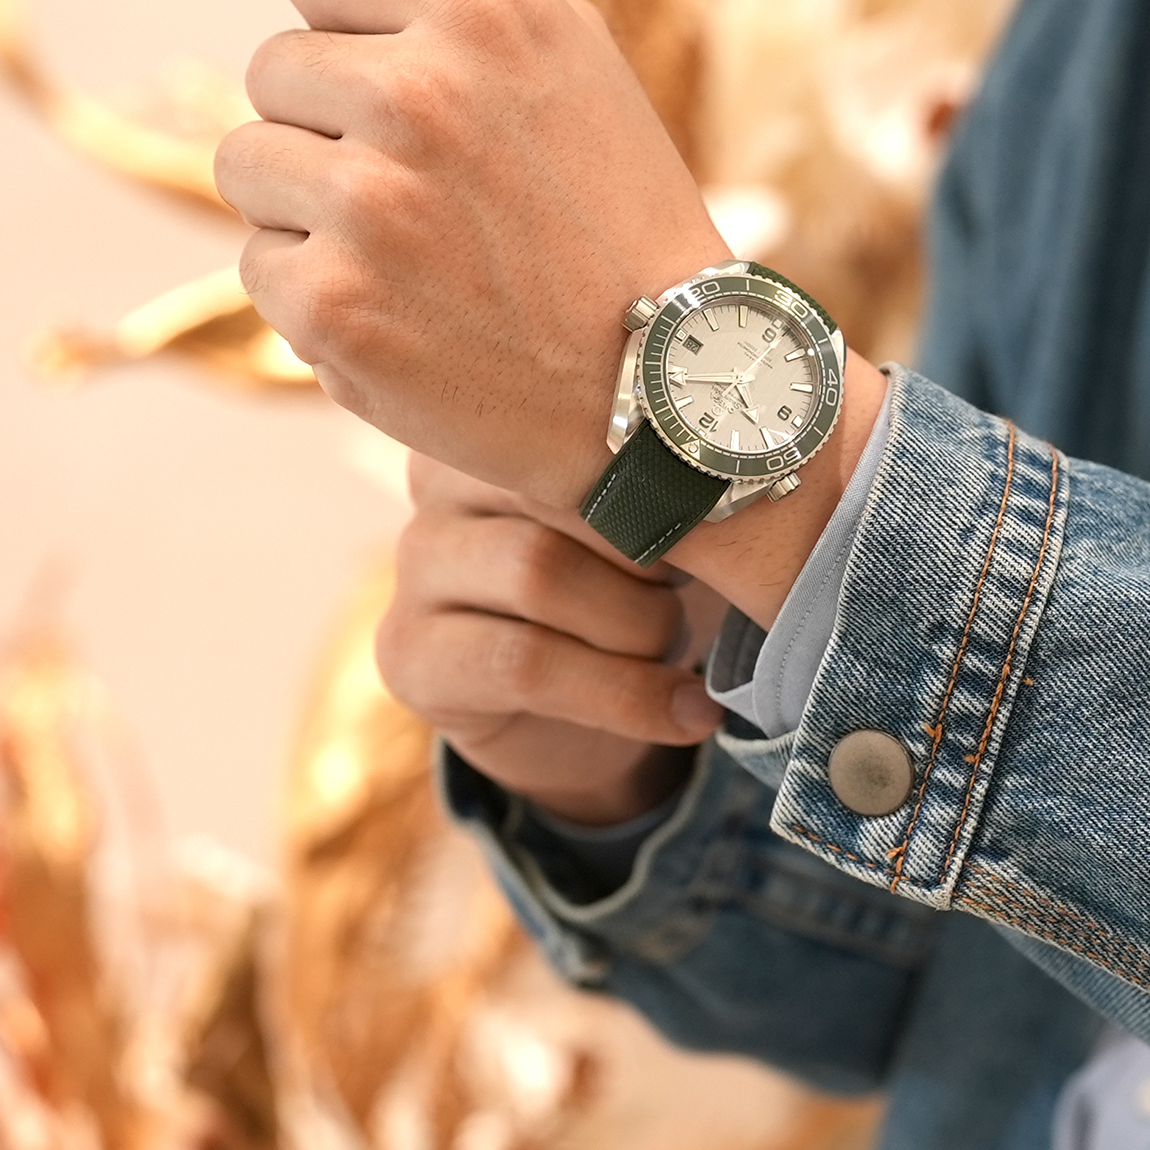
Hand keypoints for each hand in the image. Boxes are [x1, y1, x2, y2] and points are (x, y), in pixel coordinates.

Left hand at [218, 0, 888, 629]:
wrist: (665, 391)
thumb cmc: (617, 224)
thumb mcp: (578, 62)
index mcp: (486, 11)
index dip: (351, 30)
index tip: (403, 93)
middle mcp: (422, 93)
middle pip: (275, 70)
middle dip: (334, 129)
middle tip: (429, 199)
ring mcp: (370, 202)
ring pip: (251, 166)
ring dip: (312, 212)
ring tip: (415, 259)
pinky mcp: (332, 303)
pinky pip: (261, 267)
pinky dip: (318, 299)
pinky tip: (406, 319)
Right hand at [376, 452, 728, 825]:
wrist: (592, 726)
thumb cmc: (639, 598)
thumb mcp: (672, 533)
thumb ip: (681, 486)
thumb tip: (739, 473)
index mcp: (506, 426)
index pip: (581, 422)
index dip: (665, 477)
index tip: (725, 518)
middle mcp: (439, 481)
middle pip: (558, 490)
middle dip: (654, 553)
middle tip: (696, 590)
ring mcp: (415, 566)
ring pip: (540, 574)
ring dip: (641, 624)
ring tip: (679, 646)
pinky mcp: (411, 656)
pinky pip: (525, 665)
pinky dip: (628, 696)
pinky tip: (689, 712)